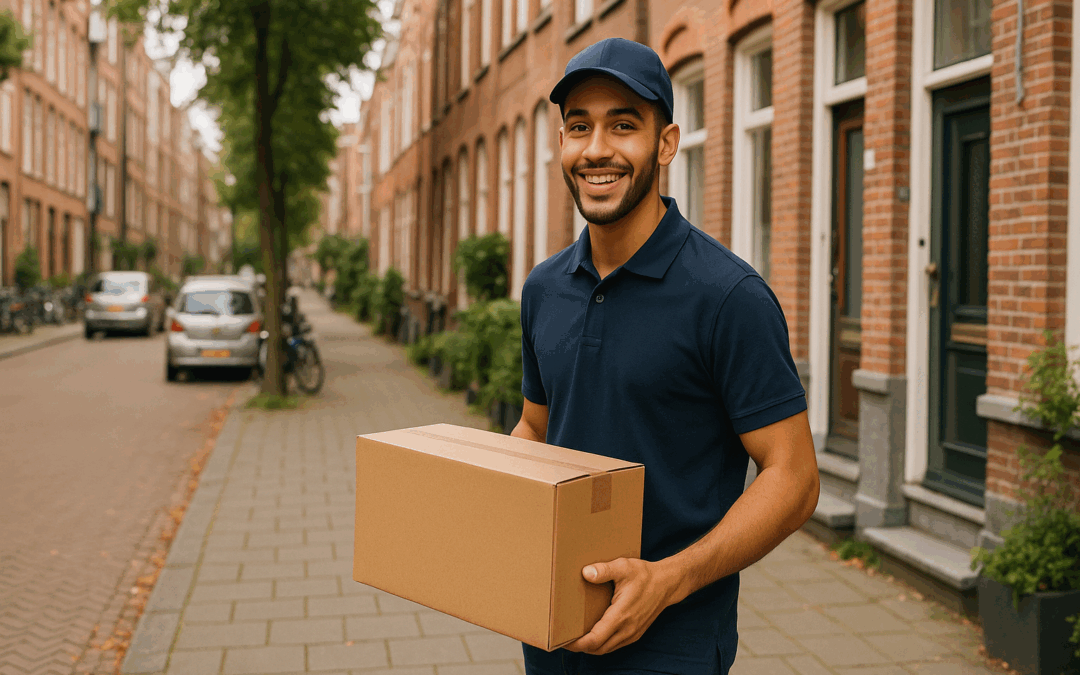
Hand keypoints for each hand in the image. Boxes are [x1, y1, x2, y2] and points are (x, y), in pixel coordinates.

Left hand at [562, 557, 678, 655]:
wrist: (667, 583)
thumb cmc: (645, 575)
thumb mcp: (623, 567)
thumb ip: (604, 570)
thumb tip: (585, 573)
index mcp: (621, 615)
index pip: (595, 639)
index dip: (577, 644)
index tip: (563, 640)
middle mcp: (627, 629)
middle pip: (598, 648)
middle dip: (580, 647)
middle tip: (564, 638)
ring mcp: (632, 633)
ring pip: (606, 649)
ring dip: (591, 647)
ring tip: (576, 637)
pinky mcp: (635, 634)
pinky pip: (614, 645)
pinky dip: (601, 644)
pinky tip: (593, 634)